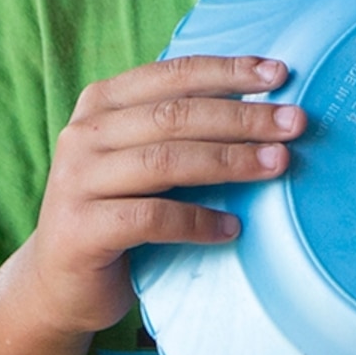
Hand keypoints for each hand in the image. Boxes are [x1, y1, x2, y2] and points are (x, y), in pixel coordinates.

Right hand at [19, 57, 297, 337]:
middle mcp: (83, 134)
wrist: (60, 283)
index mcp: (101, 103)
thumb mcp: (139, 158)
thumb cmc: (118, 211)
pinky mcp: (81, 229)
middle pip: (176, 116)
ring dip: (230, 161)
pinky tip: (233, 228)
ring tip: (278, 165)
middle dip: (243, 116)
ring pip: (166, 161)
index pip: (172, 75)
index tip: (278, 74)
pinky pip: (152, 218)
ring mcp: (76, 181)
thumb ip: (178, 129)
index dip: (227, 71)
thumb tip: (263, 105)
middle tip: (294, 123)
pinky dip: (198, 221)